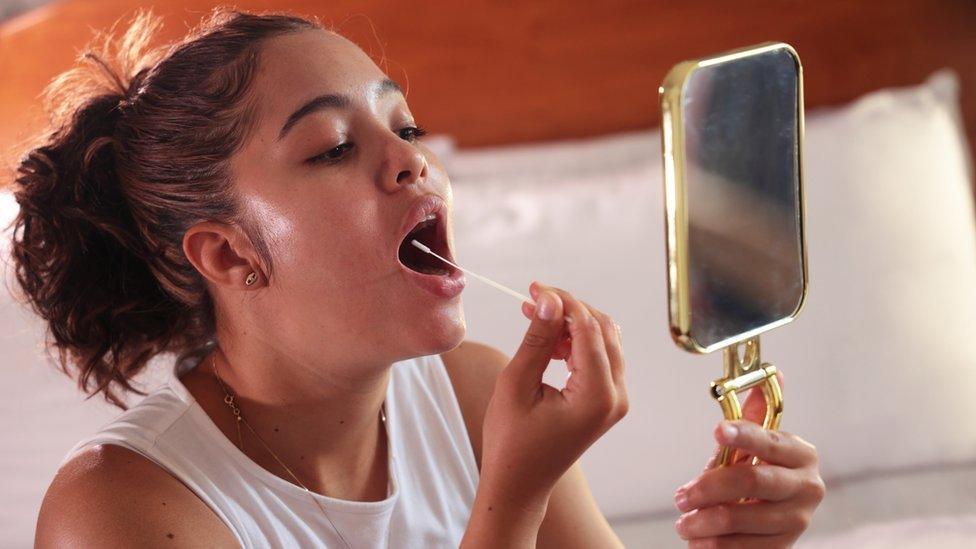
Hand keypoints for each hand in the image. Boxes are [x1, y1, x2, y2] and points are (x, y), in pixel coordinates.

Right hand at [478, 281, 628, 508]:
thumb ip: (538, 339)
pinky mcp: (607, 400)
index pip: (589, 328)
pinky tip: (547, 341)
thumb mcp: (517, 384)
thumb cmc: (512, 442)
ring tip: (534, 318)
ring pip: (604, 340)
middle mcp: (616, 397)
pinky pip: (599, 358)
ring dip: (572, 324)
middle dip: (569, 309)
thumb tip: (550, 299)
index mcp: (598, 396)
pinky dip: (575, 342)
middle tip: (533, 300)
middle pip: (603, 329)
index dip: (563, 302)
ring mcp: (615, 400)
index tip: (534, 288)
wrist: (520, 483)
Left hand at [673, 373, 824, 547]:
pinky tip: (697, 541)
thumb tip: (772, 371)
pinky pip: (745, 548)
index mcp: (801, 454)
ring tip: (682, 521)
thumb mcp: (754, 446)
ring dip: (704, 521)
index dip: (744, 435)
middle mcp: (807, 487)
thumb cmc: (759, 475)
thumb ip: (754, 415)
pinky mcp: (784, 547)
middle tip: (680, 495)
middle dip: (709, 488)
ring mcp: (798, 520)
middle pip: (752, 482)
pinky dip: (715, 545)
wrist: (774, 519)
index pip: (770, 441)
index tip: (718, 430)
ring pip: (742, 518)